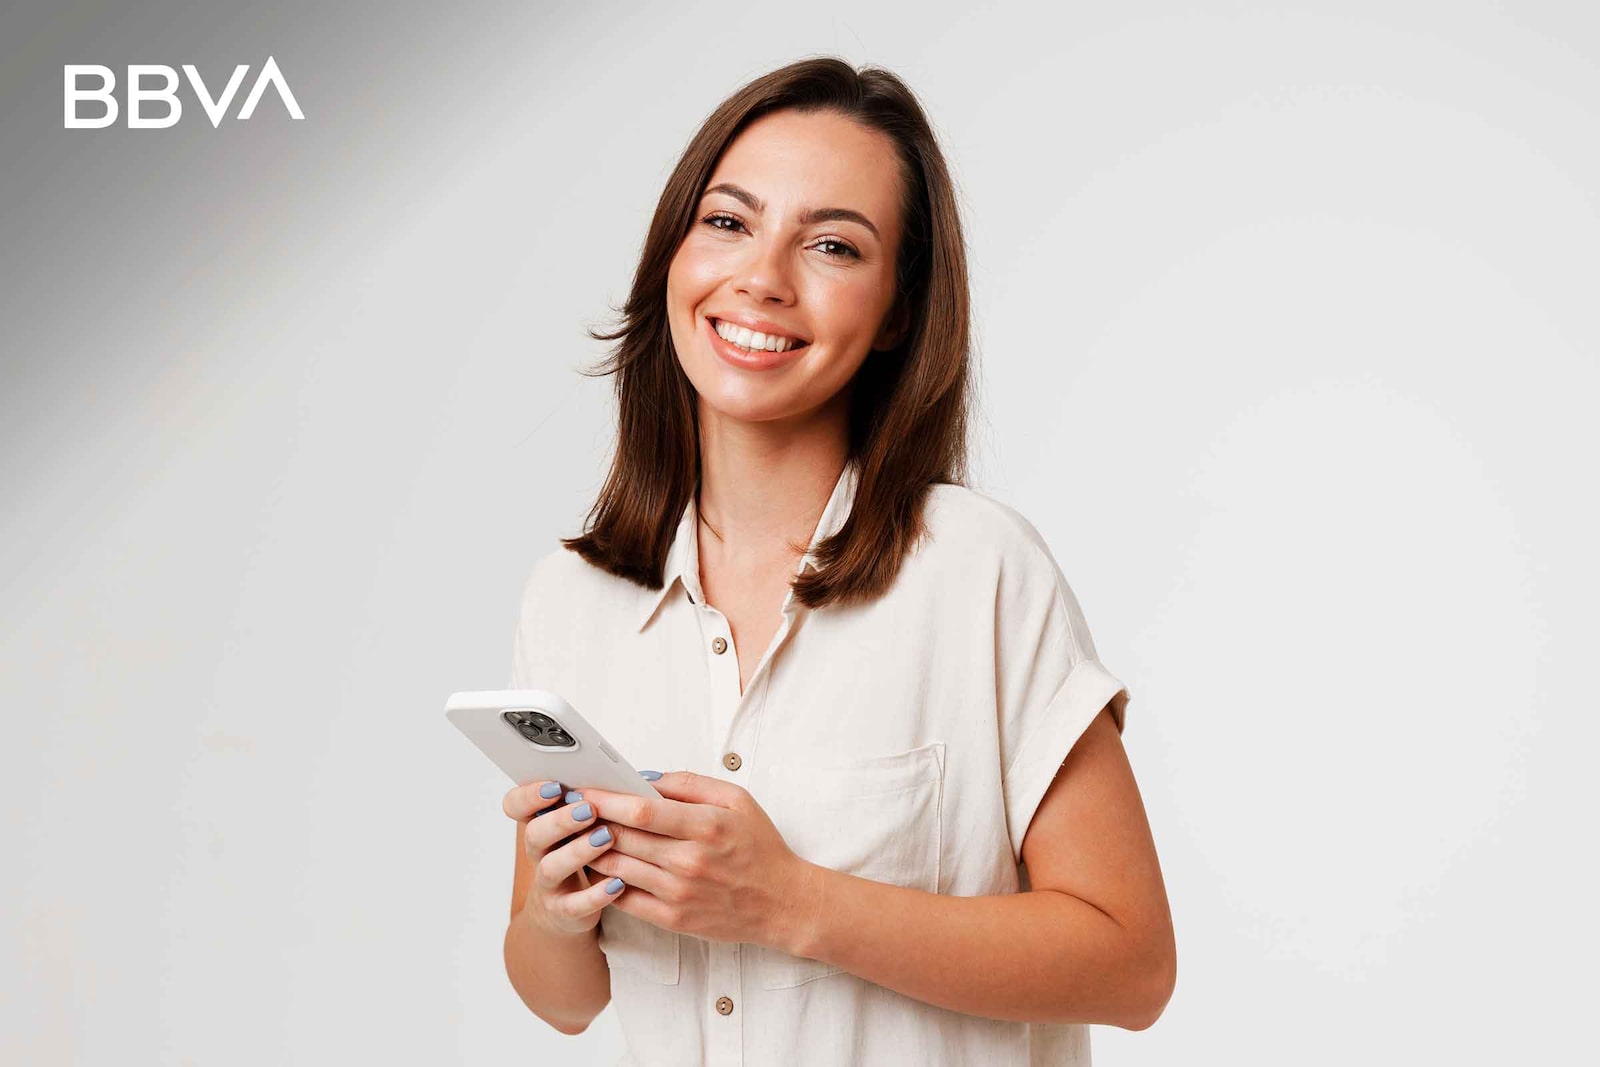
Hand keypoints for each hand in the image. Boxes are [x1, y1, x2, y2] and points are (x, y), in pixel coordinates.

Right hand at [502, 778, 624, 936]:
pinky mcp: (564, 910)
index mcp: (541, 823)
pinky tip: (618, 882)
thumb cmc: (581, 854)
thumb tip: (626, 777)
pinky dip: (596, 894)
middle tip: (589, 809)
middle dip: (560, 820)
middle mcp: (539, 852)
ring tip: (607, 837)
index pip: (516, 806)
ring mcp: (549, 883)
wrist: (568, 910)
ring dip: (578, 851)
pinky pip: (576, 905)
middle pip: (534, 834)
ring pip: (551, 867)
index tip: (555, 786)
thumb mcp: (580, 825)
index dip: (528, 796)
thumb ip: (591, 801)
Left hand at [574, 771, 820, 951]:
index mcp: (706, 826)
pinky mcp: (673, 919)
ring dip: (592, 850)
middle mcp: (689, 861)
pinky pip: (624, 899)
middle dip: (589, 821)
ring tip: (580, 836)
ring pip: (617, 868)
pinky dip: (606, 881)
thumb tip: (644, 779)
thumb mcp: (737, 800)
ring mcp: (678, 893)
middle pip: (622, 837)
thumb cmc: (760, 848)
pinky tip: (601, 867)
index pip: (641, 810)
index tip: (584, 790)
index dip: (606, 799)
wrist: (782, 903)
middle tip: (570, 810)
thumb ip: (690, 784)